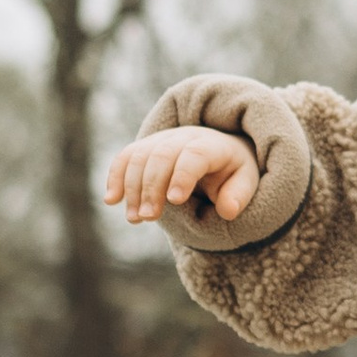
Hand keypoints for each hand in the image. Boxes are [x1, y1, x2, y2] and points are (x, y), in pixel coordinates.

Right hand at [105, 124, 257, 226]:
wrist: (219, 150)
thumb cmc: (233, 171)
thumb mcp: (246, 181)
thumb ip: (239, 195)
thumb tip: (227, 211)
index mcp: (211, 145)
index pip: (194, 155)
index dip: (182, 175)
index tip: (174, 200)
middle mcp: (183, 137)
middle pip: (161, 156)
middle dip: (152, 187)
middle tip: (148, 217)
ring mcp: (161, 140)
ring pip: (139, 156)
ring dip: (132, 187)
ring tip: (134, 219)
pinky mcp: (146, 147)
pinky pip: (126, 157)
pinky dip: (115, 176)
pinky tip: (111, 200)